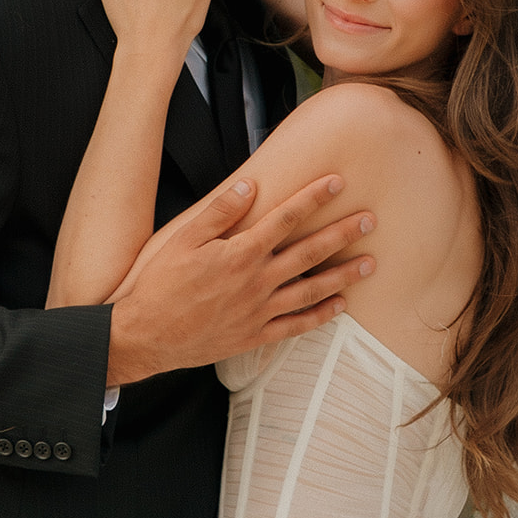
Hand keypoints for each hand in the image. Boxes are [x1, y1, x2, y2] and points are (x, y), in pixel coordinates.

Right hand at [106, 175, 376, 382]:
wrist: (145, 335)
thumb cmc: (160, 284)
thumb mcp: (183, 238)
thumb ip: (220, 211)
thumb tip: (251, 184)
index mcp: (240, 253)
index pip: (286, 218)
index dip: (313, 197)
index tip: (337, 181)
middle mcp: (256, 281)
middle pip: (309, 252)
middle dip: (342, 233)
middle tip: (372, 220)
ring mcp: (258, 311)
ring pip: (311, 290)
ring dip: (343, 276)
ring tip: (370, 264)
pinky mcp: (254, 335)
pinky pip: (296, 325)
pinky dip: (320, 315)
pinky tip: (339, 306)